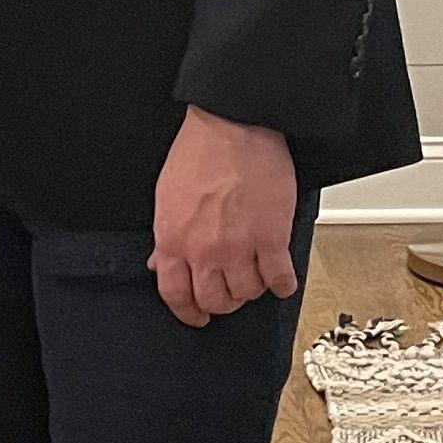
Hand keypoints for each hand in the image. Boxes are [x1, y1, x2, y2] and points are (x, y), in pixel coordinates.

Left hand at [151, 107, 297, 327]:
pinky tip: (282, 278)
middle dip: (222, 302)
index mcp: (173, 240)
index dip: (187, 312)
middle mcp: (204, 250)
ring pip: (247, 293)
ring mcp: (239, 247)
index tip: (197, 317)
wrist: (234, 125)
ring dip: (252, 290)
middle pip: (214, 301)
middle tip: (230, 292)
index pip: (175, 295)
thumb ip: (165, 236)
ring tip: (255, 276)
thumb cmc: (200, 152)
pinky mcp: (271, 237)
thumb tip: (160, 263)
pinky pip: (279, 278)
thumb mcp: (167, 196)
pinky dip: (282, 284)